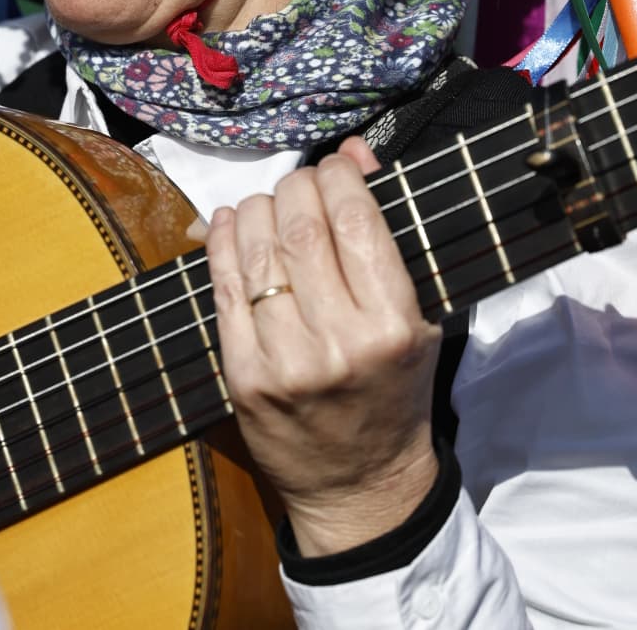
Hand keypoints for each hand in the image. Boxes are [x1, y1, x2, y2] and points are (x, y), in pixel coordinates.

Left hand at [206, 140, 440, 556]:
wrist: (360, 486)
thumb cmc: (394, 390)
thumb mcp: (415, 313)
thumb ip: (384, 227)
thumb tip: (352, 151)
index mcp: (393, 324)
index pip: (355, 219)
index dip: (337, 177)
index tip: (335, 170)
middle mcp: (339, 342)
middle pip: (300, 227)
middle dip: (296, 188)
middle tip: (301, 187)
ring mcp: (285, 362)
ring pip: (257, 250)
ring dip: (257, 209)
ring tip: (268, 206)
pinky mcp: (242, 376)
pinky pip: (223, 288)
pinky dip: (222, 242)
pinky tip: (229, 224)